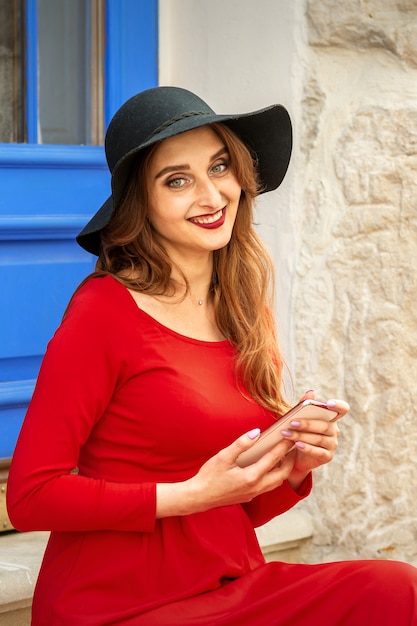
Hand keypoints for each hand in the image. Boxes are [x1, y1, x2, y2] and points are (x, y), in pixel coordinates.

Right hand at [156, 430, 294, 517]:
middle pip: (282, 474)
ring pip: (276, 482)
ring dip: (283, 469)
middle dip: (289, 460)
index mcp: (251, 477)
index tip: (290, 437)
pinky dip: (273, 475)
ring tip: (284, 456)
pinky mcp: (249, 496)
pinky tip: (269, 467)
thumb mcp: (223, 456)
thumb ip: (241, 444)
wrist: (198, 497)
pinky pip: (268, 486)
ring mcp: (253, 494)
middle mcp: (256, 488)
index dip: (283, 447)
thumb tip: (256, 432)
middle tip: (292, 447)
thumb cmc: (209, 476)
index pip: (273, 459)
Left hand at [281, 390, 349, 488]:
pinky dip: (307, 448)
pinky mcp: (327, 456)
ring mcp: (332, 444)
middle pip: (324, 426)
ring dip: (301, 436)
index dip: (339, 405)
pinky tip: (297, 444)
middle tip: (292, 422)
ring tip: (286, 433)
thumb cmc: (298, 431)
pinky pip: (318, 452)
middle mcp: (334, 430)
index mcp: (330, 417)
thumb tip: (311, 392)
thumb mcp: (299, 417)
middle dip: (306, 424)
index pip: (343, 409)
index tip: (328, 404)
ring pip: (318, 438)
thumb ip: (304, 404)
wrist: (294, 454)